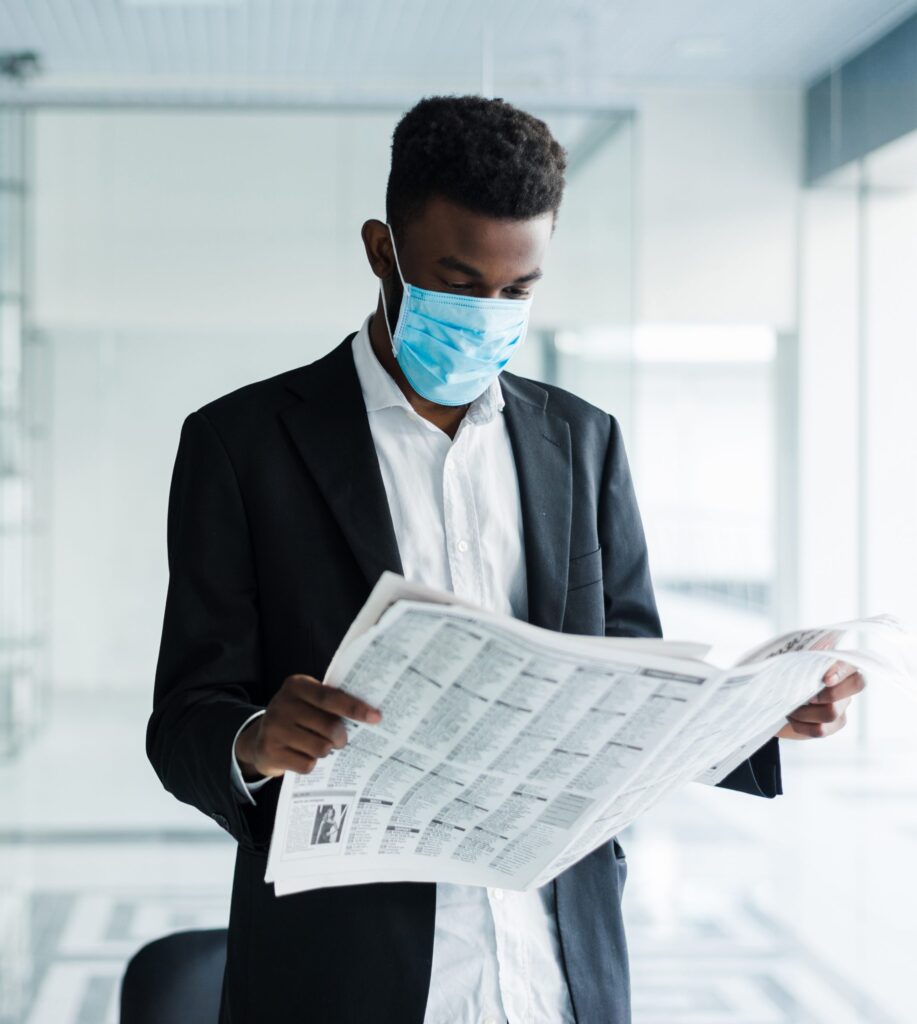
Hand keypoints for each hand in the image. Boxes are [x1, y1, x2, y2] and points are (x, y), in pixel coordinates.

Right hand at [235, 674, 380, 779]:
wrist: (259, 739)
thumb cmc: (296, 717)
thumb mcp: (308, 701)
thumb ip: (331, 702)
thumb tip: (370, 714)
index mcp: (296, 685)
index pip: (330, 697)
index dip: (354, 708)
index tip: (376, 717)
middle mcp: (282, 704)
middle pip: (329, 726)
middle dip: (341, 737)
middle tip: (341, 740)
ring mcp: (273, 728)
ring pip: (321, 748)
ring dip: (326, 751)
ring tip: (320, 746)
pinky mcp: (269, 751)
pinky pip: (307, 764)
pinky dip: (311, 764)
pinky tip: (303, 756)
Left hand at [777, 660, 865, 739]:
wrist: (773, 699)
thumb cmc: (784, 674)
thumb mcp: (791, 661)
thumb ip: (807, 654)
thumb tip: (824, 643)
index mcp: (837, 665)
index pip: (853, 664)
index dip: (842, 671)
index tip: (825, 679)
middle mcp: (845, 685)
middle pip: (856, 687)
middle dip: (830, 693)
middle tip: (808, 696)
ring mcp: (841, 707)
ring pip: (832, 713)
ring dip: (805, 711)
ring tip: (789, 707)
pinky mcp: (832, 726)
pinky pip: (820, 730)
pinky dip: (801, 724)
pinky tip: (791, 717)